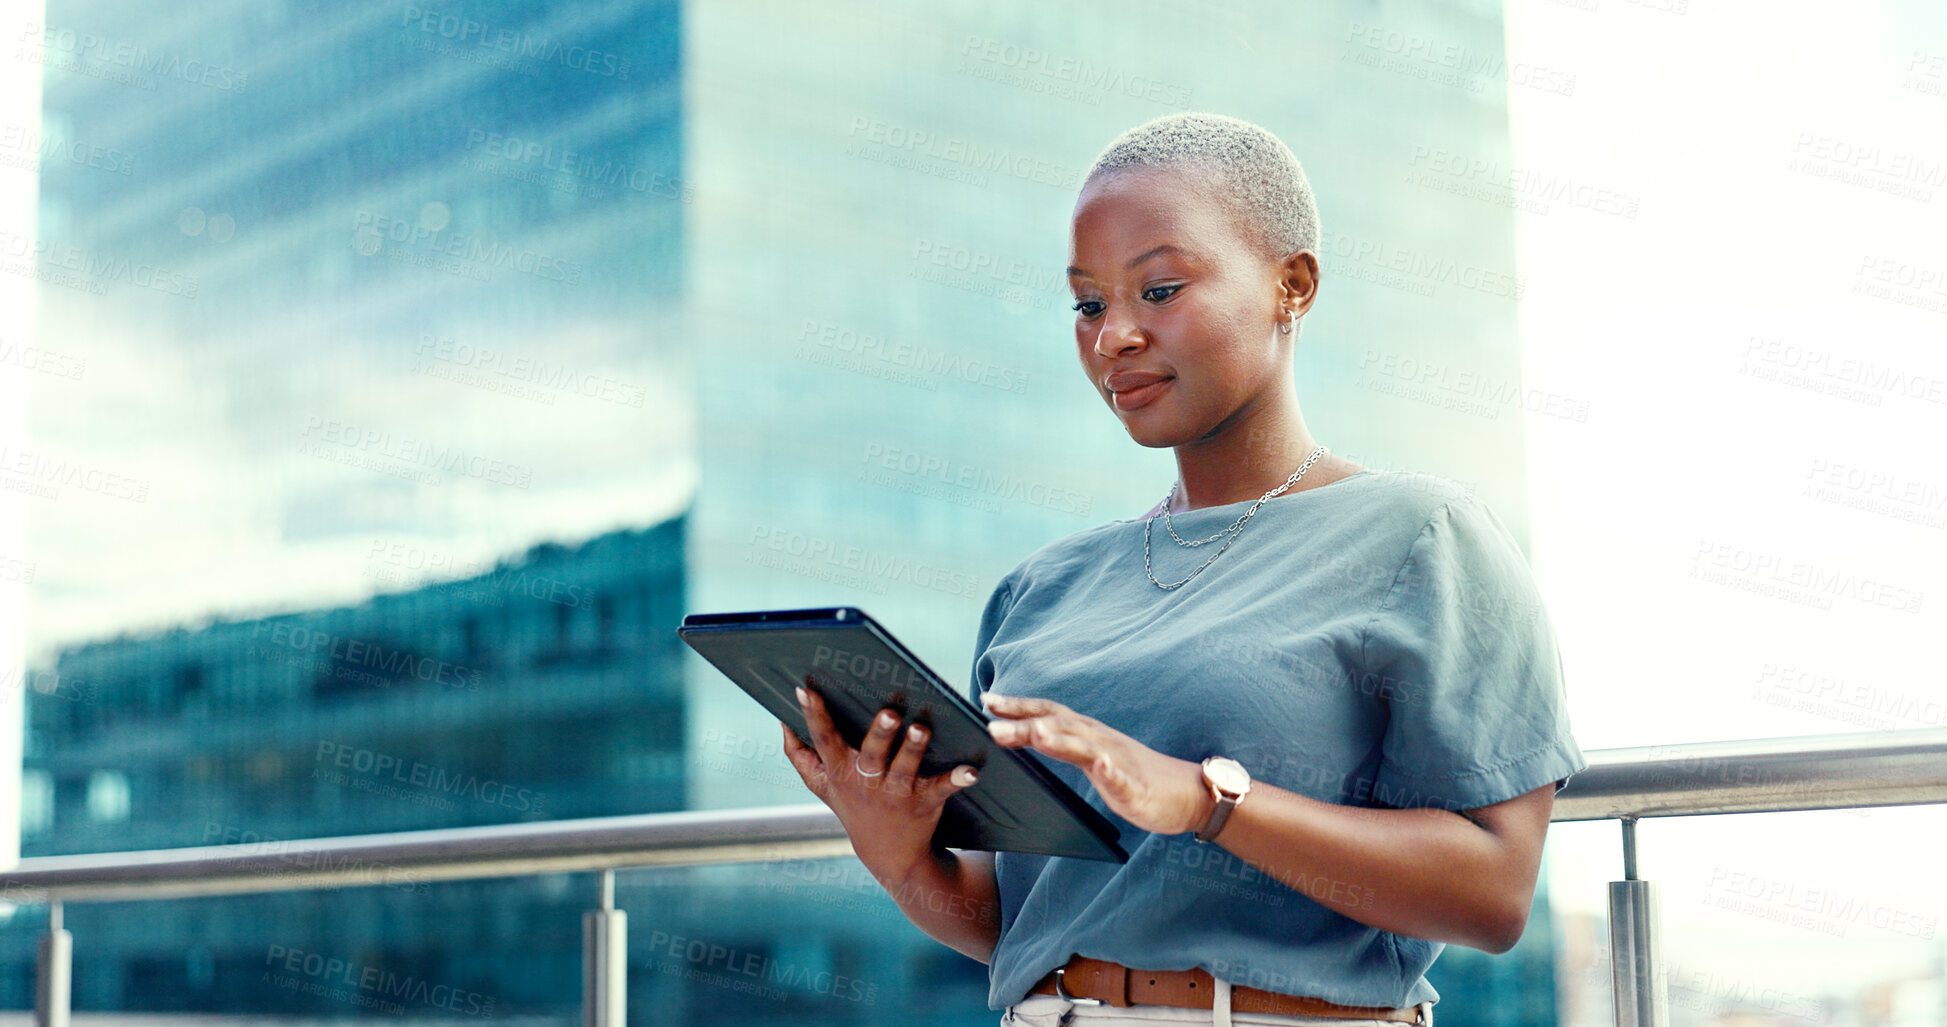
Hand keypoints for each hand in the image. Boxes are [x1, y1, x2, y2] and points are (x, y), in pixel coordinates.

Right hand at [782, 684, 980, 884]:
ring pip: (905, 768)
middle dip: (879, 733)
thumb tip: (781, 721)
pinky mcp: (925, 802)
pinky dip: (957, 779)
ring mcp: (897, 793)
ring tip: (921, 729)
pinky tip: (971, 771)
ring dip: (914, 749)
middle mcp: (867, 781)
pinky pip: (942, 788)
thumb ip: (800, 756)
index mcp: (841, 771)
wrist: (889, 856)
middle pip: (871, 754)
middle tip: (888, 712)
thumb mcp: (822, 786)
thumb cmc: (854, 807)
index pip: (823, 739)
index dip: (812, 714)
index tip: (806, 689)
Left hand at [983, 694, 1211, 836]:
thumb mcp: (1092, 757)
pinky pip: (1125, 779)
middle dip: (1026, 723)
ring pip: (1088, 748)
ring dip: (1063, 740)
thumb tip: (1027, 733)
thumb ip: (1063, 745)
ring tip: (1038, 734)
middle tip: (992, 723)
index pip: (1048, 713)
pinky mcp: (1138, 787)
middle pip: (1059, 726)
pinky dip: (1114, 772)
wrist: (1187, 793)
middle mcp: (1101, 741)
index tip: (985, 700)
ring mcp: (1120, 762)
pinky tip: (1105, 769)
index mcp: (1088, 735)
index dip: (1018, 706)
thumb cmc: (1136, 775)